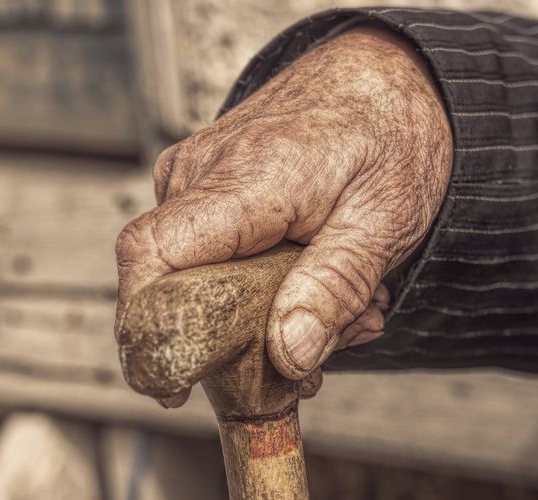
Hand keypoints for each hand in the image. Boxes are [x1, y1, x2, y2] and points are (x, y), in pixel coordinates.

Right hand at [115, 26, 451, 405]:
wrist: (390, 78)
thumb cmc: (390, 135)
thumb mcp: (386, 220)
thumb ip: (334, 288)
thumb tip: (289, 356)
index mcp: (245, 178)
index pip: (153, 254)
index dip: (146, 328)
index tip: (171, 384)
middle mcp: (202, 172)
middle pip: (179, 286)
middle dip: (247, 336)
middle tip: (331, 338)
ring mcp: (195, 177)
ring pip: (201, 279)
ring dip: (270, 310)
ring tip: (346, 298)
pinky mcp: (203, 188)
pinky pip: (212, 257)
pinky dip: (264, 284)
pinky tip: (317, 275)